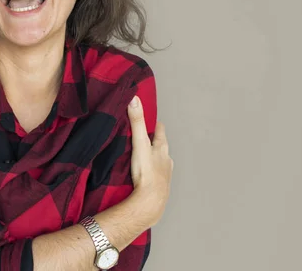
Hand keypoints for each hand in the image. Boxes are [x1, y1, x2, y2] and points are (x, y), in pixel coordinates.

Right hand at [128, 95, 172, 226]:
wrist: (151, 201)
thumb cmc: (146, 172)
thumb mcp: (139, 143)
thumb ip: (136, 122)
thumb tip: (135, 99)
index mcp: (162, 148)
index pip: (160, 130)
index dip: (156, 124)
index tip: (151, 119)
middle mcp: (166, 159)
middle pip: (161, 146)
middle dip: (154, 141)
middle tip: (144, 136)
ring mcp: (164, 173)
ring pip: (160, 161)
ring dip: (153, 157)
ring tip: (143, 156)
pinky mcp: (160, 186)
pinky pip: (156, 175)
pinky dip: (151, 172)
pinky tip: (145, 175)